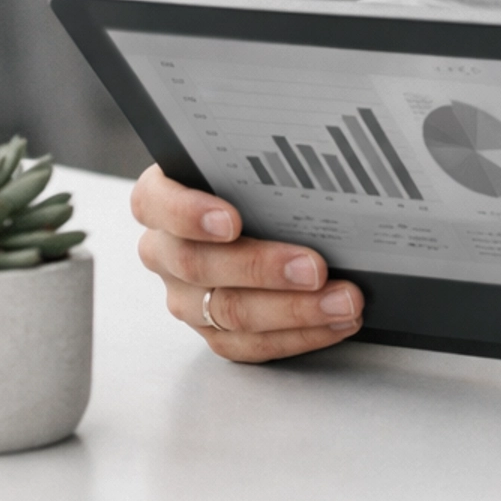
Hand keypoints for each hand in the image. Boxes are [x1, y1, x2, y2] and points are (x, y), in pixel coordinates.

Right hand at [131, 166, 364, 362]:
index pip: (158, 204)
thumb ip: (261, 161)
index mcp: (159, 201)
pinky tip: (335, 321)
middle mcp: (165, 251)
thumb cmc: (250, 181)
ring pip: (229, 312)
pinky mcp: (213, 331)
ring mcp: (186, 296)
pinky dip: (300, 334)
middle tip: (315, 268)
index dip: (190, 214)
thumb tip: (312, 156)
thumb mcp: (246, 162)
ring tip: (342, 300)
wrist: (256, 213)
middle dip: (263, 269)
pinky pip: (250, 344)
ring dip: (294, 310)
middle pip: (199, 266)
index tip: (232, 221)